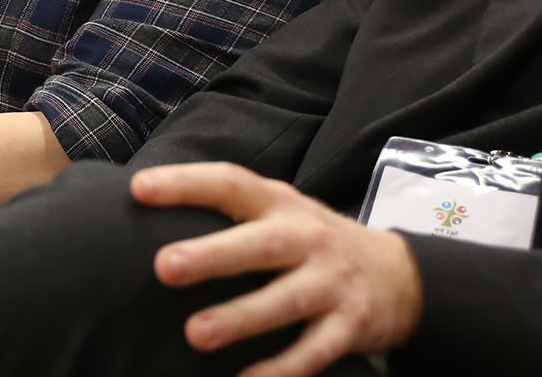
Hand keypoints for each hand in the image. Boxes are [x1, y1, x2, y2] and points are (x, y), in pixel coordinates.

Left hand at [132, 163, 423, 376]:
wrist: (402, 275)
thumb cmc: (311, 241)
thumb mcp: (279, 211)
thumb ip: (229, 209)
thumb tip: (144, 203)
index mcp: (279, 203)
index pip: (230, 183)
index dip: (186, 184)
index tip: (139, 189)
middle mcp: (306, 238)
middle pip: (259, 244)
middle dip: (212, 256)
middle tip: (164, 267)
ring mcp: (332, 282)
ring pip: (285, 301)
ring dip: (240, 319)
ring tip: (195, 335)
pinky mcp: (351, 326)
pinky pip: (314, 352)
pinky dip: (282, 370)